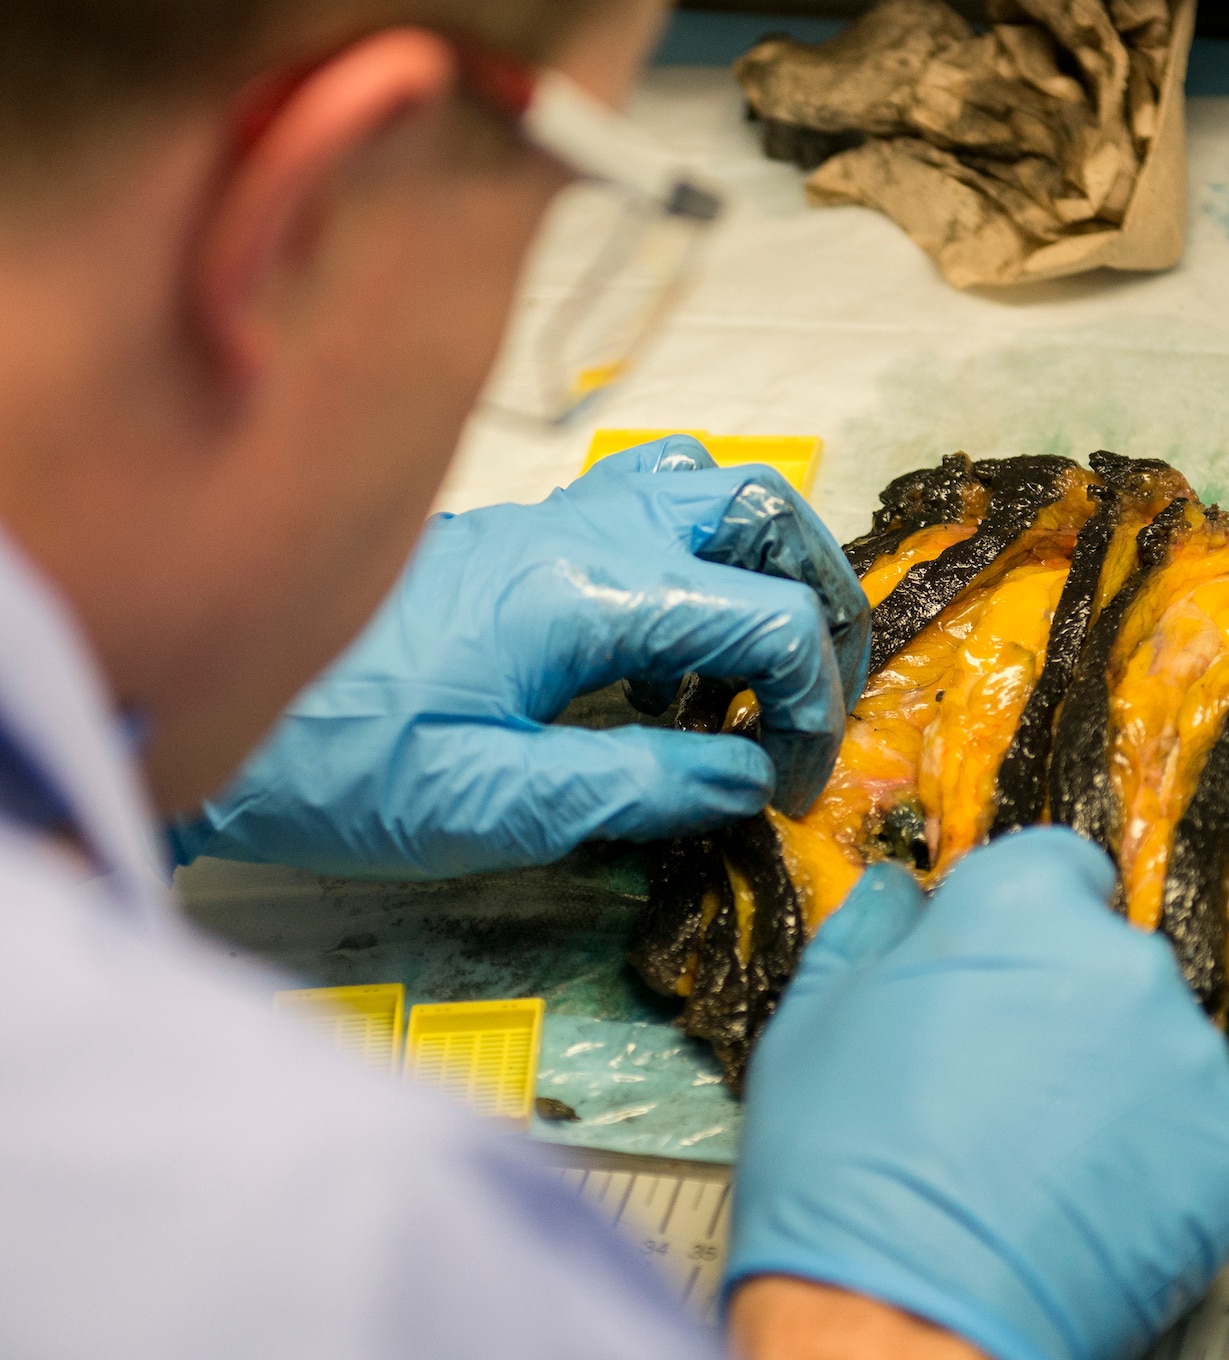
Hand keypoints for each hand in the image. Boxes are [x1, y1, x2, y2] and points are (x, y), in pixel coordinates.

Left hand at [169, 435, 867, 877]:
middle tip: (817, 702)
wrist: (205, 702)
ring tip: (767, 661)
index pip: (770, 620)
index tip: (792, 785)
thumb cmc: (336, 762)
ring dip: (769, 563)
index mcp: (588, 593)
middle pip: (764, 512)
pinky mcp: (525, 535)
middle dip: (823, 605)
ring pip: (711, 485)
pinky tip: (676, 641)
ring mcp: (553, 519)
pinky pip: (652, 501)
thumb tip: (748, 779)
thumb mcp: (494, 805)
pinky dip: (705, 556)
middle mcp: (583, 529)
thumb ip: (640, 788)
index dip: (813, 708)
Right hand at [725, 828, 1228, 1359]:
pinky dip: (1162, 1170)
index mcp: (1022, 903)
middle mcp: (1125, 959)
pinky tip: (1093, 1212)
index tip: (999, 977)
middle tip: (1006, 1092)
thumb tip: (896, 897)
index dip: (1025, 926)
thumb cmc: (843, 1175)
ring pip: (1162, 1053)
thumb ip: (868, 935)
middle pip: (1111, 964)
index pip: (1058, 868)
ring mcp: (1190, 1056)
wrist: (903, 1323)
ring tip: (1043, 1168)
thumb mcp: (813, 1024)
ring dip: (1120, 1092)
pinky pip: (1203, 1139)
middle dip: (1070, 1013)